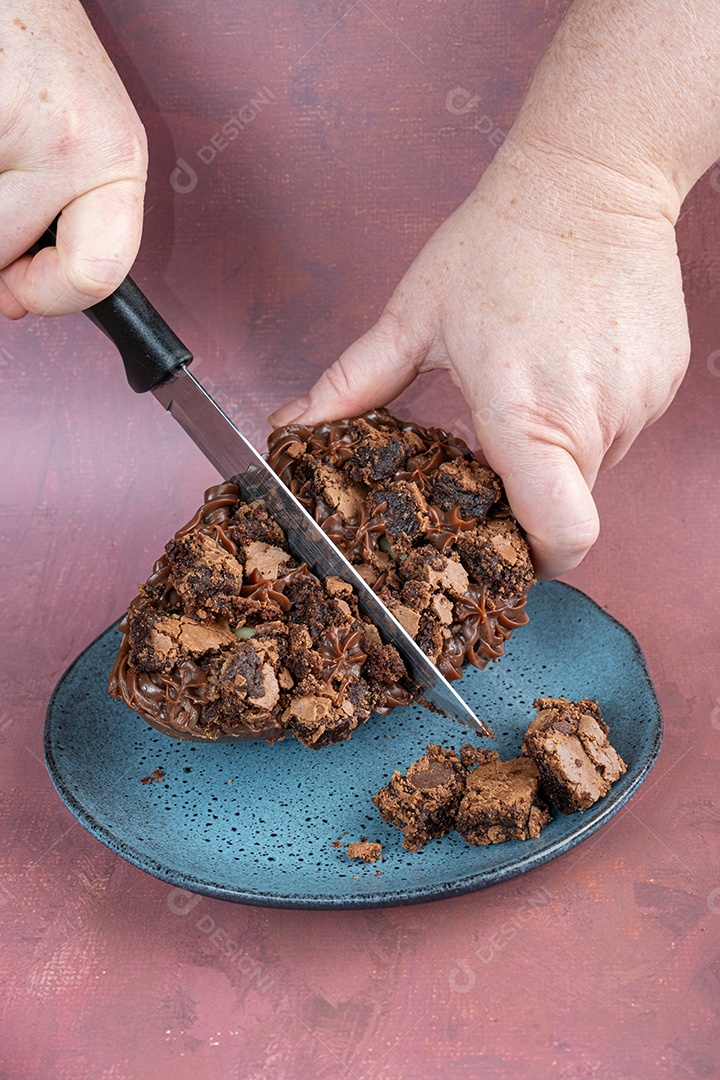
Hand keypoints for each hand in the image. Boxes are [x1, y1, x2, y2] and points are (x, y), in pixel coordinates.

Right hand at [0, 1, 146, 318]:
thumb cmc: (39, 57)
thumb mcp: (77, 146)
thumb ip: (63, 227)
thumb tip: (13, 301)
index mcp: (116, 161)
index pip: (97, 275)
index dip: (49, 296)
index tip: (21, 291)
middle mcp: (74, 143)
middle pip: (6, 254)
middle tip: (0, 195)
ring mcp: (16, 123)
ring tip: (0, 147)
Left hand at [269, 148, 689, 578]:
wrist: (592, 175)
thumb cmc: (499, 241)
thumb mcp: (414, 316)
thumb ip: (353, 385)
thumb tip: (295, 427)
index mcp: (526, 410)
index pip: (559, 532)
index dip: (536, 558)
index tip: (506, 548)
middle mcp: (594, 414)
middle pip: (568, 503)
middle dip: (529, 489)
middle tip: (498, 439)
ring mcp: (639, 399)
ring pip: (596, 465)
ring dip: (561, 445)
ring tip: (534, 378)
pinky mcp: (665, 380)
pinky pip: (623, 426)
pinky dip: (593, 413)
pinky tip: (569, 359)